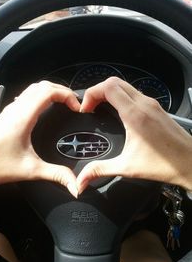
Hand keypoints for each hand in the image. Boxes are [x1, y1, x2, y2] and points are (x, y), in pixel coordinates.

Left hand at [0, 81, 79, 197]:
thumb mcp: (31, 171)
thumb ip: (56, 175)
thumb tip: (74, 184)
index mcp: (23, 118)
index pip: (48, 92)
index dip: (67, 95)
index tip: (76, 107)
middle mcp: (16, 110)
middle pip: (42, 86)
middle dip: (62, 90)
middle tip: (74, 103)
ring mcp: (10, 110)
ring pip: (33, 88)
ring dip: (51, 91)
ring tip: (63, 102)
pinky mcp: (8, 115)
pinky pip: (26, 95)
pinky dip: (40, 95)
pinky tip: (45, 107)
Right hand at [77, 77, 191, 192]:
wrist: (191, 163)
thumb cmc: (165, 164)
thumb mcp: (127, 167)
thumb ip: (100, 170)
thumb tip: (81, 180)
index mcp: (134, 114)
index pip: (108, 87)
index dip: (91, 94)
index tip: (86, 109)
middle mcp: (144, 104)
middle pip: (115, 82)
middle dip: (98, 91)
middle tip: (91, 107)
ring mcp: (152, 104)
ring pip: (125, 86)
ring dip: (109, 93)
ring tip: (101, 109)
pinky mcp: (157, 109)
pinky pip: (134, 94)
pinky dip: (121, 97)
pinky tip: (118, 113)